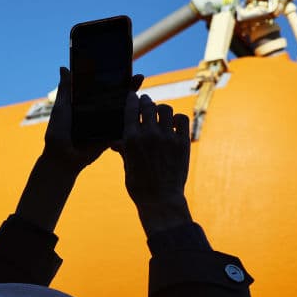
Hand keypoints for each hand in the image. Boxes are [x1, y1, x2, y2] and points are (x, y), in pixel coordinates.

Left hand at [42, 67, 143, 172]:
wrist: (63, 158)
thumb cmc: (58, 132)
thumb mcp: (62, 108)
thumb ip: (66, 89)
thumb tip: (64, 68)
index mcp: (85, 104)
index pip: (102, 87)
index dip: (113, 78)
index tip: (123, 67)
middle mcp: (96, 112)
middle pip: (115, 97)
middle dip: (128, 87)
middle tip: (139, 77)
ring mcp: (104, 124)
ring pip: (121, 110)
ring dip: (133, 102)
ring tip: (143, 91)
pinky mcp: (110, 136)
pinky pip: (123, 127)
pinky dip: (133, 120)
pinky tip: (143, 111)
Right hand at [119, 91, 192, 234]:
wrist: (161, 200)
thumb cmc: (139, 186)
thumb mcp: (127, 166)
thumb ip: (124, 149)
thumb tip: (114, 141)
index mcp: (131, 138)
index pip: (131, 108)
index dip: (132, 99)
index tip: (133, 96)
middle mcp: (150, 134)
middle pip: (149, 104)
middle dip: (146, 102)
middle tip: (146, 103)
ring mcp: (168, 137)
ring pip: (166, 108)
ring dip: (162, 109)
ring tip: (161, 114)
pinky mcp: (182, 143)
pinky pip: (182, 119)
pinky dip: (177, 119)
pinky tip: (174, 125)